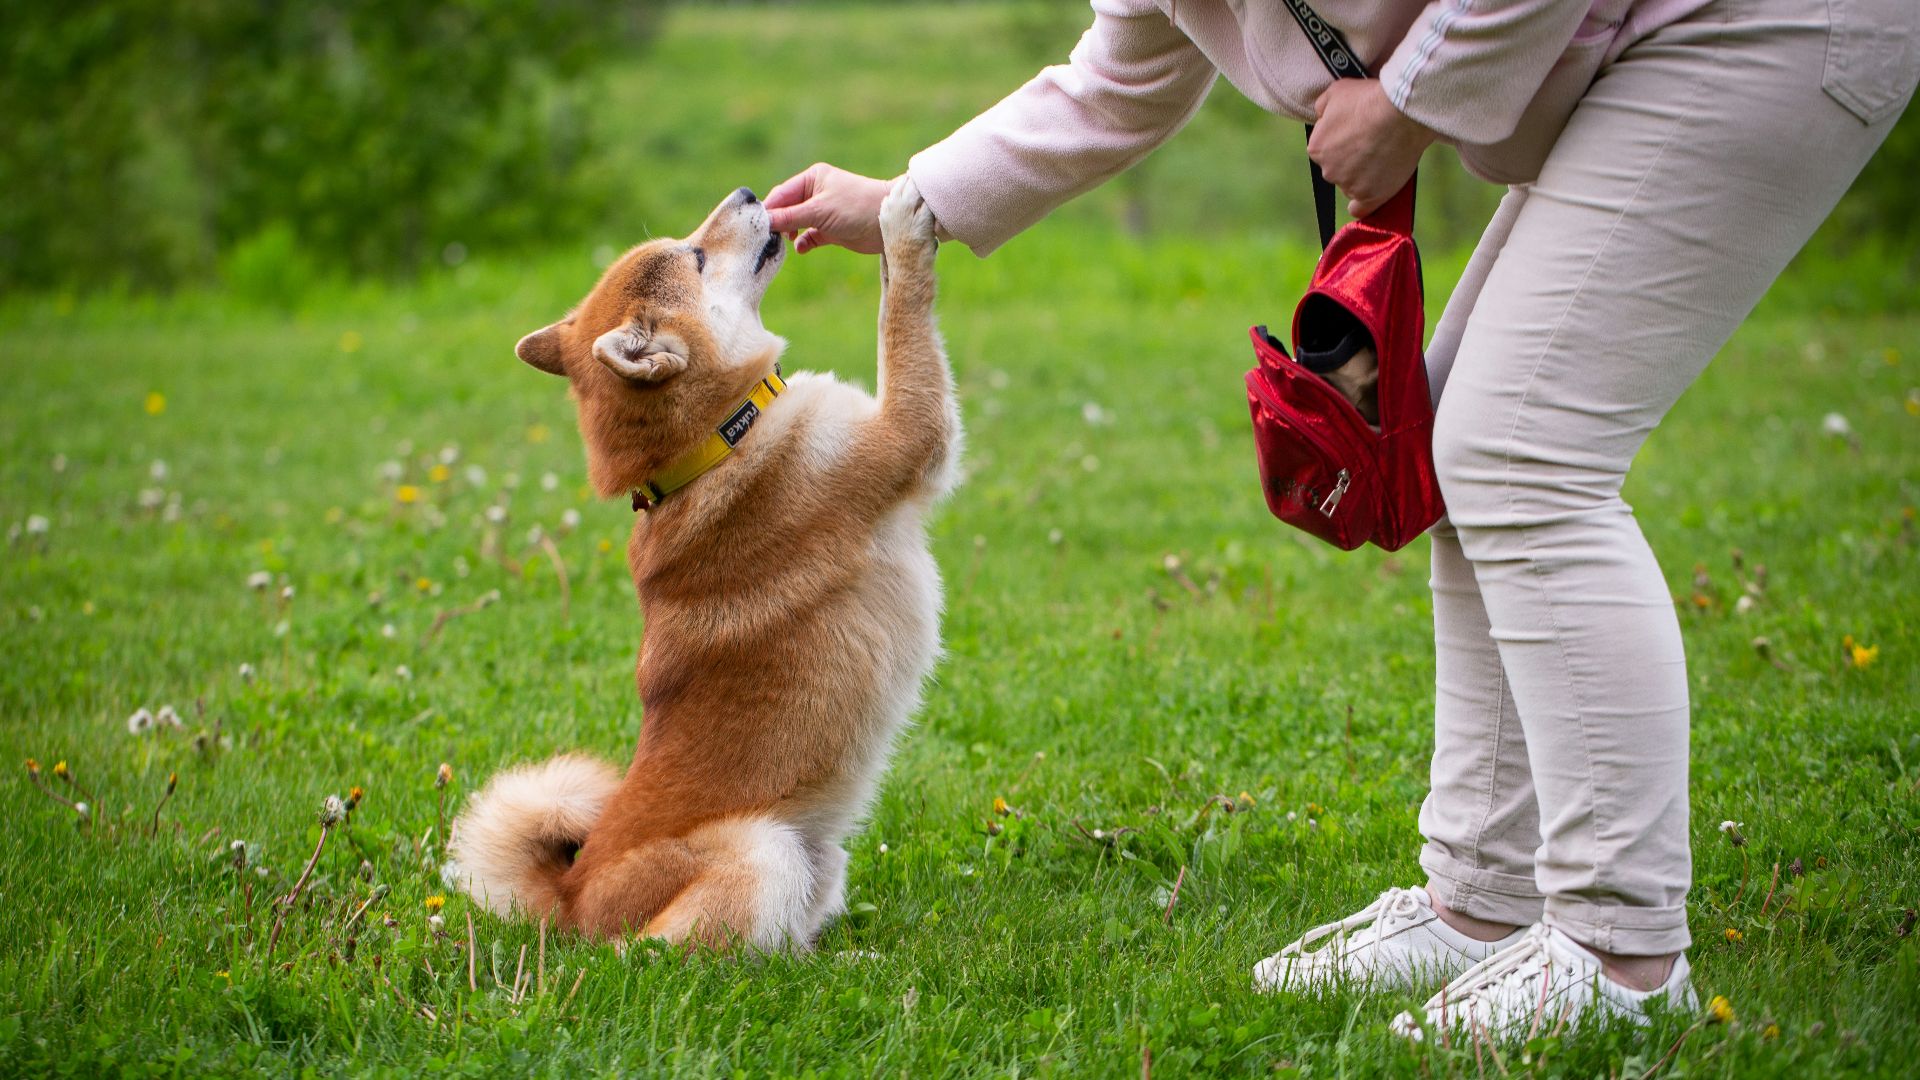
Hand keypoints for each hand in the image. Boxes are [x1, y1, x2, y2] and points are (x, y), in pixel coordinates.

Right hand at [765, 163, 891, 253]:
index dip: (767, 210)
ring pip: (796, 224)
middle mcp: (815, 193)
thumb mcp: (818, 211)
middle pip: (786, 209)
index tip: (754, 227)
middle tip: (765, 240)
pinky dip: (804, 243)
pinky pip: (809, 237)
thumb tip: (762, 222)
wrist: (889, 223)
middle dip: (776, 224)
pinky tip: (802, 249)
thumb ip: (789, 217)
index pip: (780, 194)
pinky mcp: (831, 230)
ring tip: (782, 245)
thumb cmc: (856, 207)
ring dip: (789, 234)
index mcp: (811, 179)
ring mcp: (823, 212)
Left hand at [1307, 80, 1436, 217]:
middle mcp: (1328, 171)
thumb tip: (1321, 116)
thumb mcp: (1336, 91)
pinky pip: (1361, 209)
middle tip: (1374, 142)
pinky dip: (1363, 205)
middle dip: (1352, 158)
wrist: (1401, 112)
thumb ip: (1321, 107)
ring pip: (1352, 184)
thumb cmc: (1369, 98)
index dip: (1342, 140)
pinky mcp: (1371, 196)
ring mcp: (1350, 185)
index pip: (1325, 149)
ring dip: (1364, 175)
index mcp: (1316, 148)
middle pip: (1338, 168)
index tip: (1359, 132)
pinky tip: (1369, 197)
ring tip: (1384, 156)